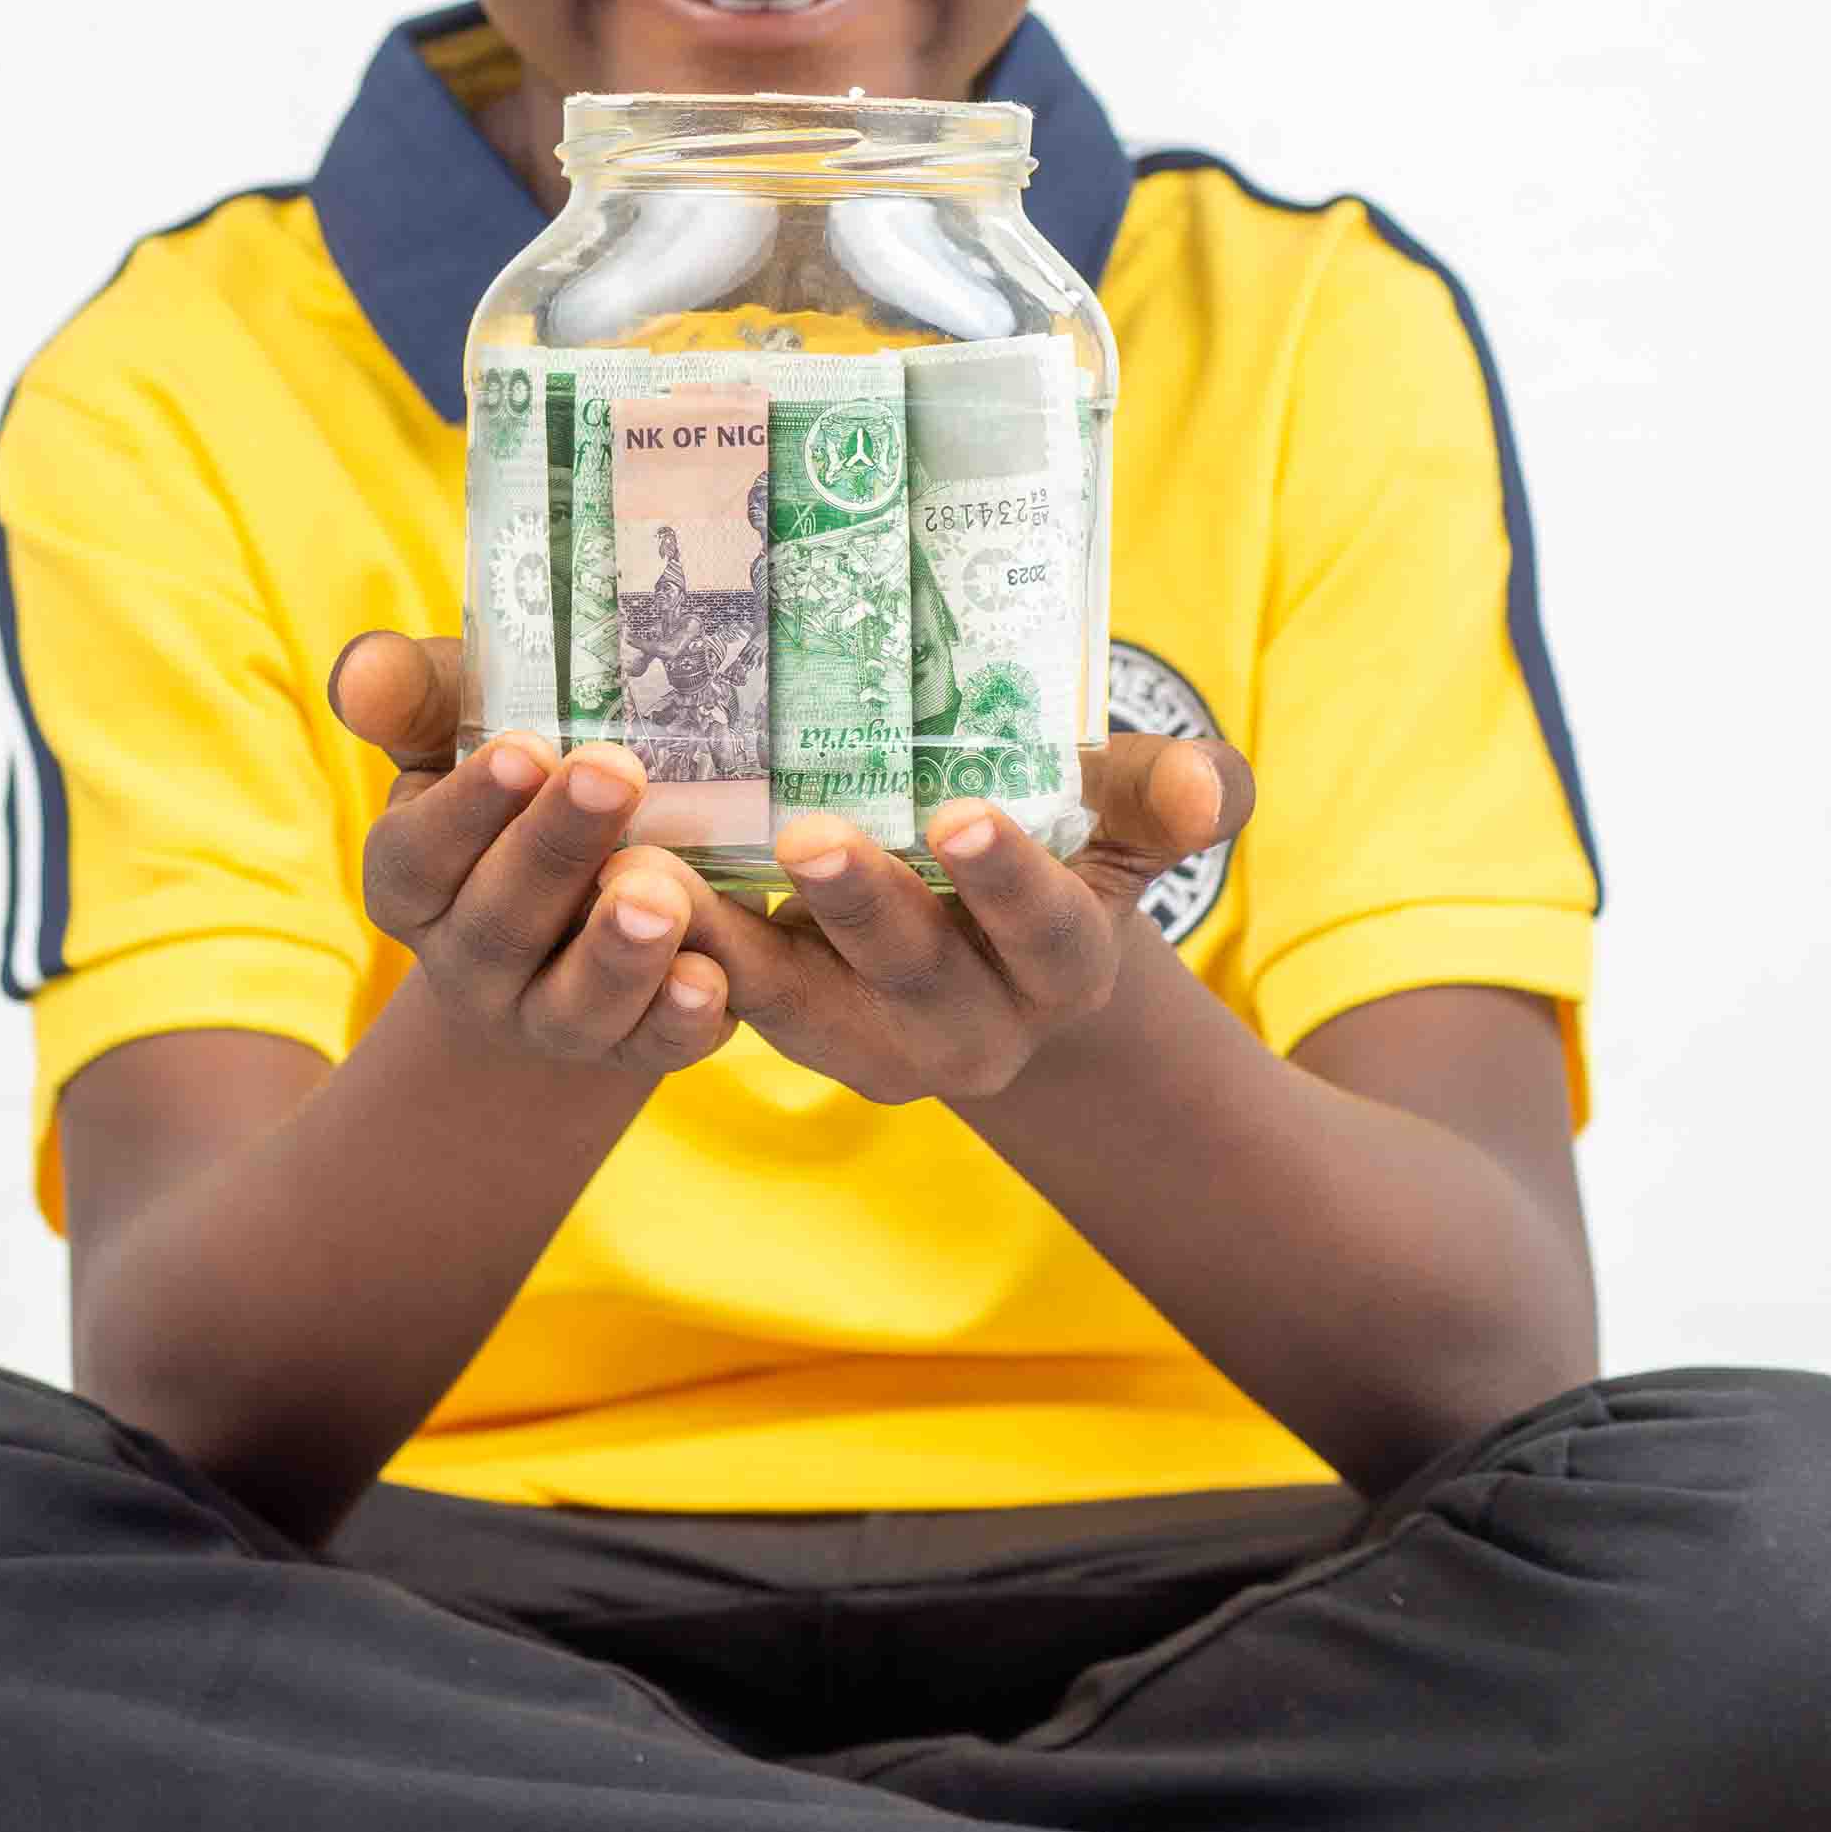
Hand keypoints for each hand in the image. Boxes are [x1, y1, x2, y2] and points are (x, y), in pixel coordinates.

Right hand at [327, 633, 736, 1075]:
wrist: (594, 883)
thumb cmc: (518, 783)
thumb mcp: (460, 727)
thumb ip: (413, 696)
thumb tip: (362, 678)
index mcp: (415, 885)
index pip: (416, 858)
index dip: (465, 809)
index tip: (525, 748)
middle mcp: (472, 965)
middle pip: (498, 923)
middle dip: (555, 849)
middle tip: (614, 774)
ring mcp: (551, 1016)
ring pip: (572, 1003)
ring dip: (616, 950)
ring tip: (660, 893)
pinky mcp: (634, 1045)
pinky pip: (652, 1048)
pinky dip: (679, 1018)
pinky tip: (709, 977)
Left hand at [668, 735, 1253, 1108]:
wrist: (982, 932)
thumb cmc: (1059, 836)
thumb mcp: (1119, 812)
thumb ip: (1170, 794)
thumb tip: (1214, 789)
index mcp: (1064, 966)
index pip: (1046, 928)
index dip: (1007, 878)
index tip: (960, 813)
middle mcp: (972, 1028)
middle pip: (914, 974)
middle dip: (862, 906)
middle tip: (807, 834)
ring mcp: (869, 1042)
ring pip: (796, 1004)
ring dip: (729, 943)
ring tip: (663, 871)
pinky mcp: (786, 1031)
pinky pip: (726, 1003)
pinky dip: (672, 954)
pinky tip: (617, 888)